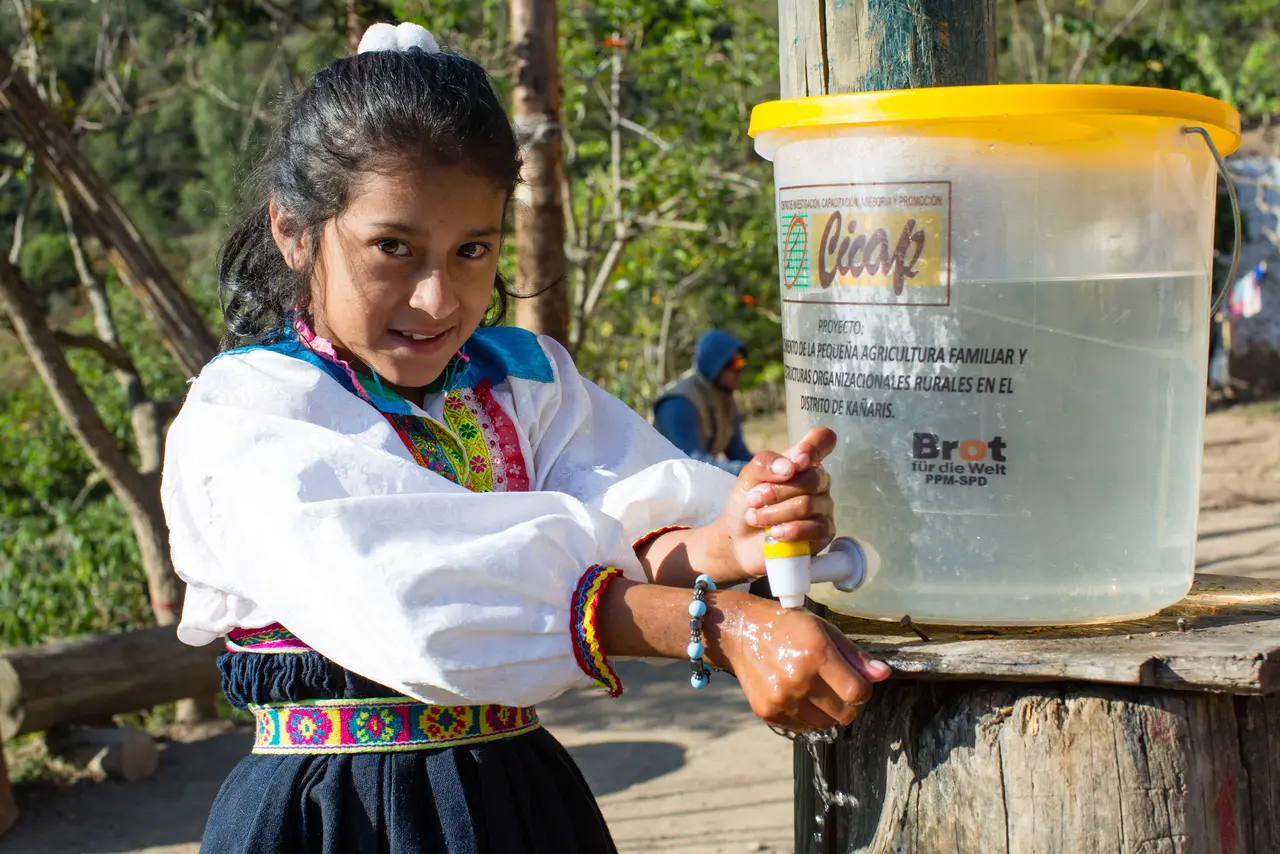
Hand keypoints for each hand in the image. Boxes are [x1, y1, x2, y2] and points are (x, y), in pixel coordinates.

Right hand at [710, 592, 889, 729]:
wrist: (741, 632)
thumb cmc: (787, 627)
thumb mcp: (823, 630)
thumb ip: (854, 656)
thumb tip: (883, 674)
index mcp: (816, 654)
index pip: (857, 692)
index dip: (863, 691)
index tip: (857, 684)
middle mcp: (799, 679)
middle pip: (844, 713)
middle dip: (848, 703)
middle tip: (837, 688)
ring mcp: (782, 698)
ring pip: (824, 725)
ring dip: (828, 712)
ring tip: (816, 691)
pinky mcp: (767, 711)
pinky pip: (801, 727)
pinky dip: (806, 716)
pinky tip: (798, 695)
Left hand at [711, 427, 837, 582]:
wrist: (738, 540)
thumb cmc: (747, 504)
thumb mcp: (747, 478)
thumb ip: (765, 463)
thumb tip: (790, 467)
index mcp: (802, 462)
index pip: (823, 440)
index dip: (814, 447)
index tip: (797, 461)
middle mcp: (817, 482)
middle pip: (810, 478)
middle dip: (775, 491)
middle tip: (752, 500)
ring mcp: (823, 507)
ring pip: (806, 505)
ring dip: (774, 512)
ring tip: (755, 518)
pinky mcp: (823, 533)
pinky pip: (814, 528)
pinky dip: (789, 530)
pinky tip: (773, 534)